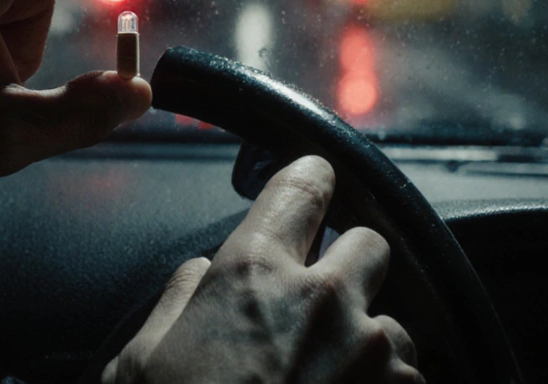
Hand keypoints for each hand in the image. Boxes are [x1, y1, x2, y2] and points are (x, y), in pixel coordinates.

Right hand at [104, 156, 423, 383]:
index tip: (312, 189)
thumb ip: (180, 300)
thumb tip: (201, 274)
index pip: (305, 184)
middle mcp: (323, 300)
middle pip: (369, 245)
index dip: (309, 184)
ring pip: (393, 322)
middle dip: (347, 268)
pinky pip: (407, 380)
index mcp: (252, 272)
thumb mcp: (140, 362)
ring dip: (369, 344)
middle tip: (316, 306)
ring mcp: (372, 356)